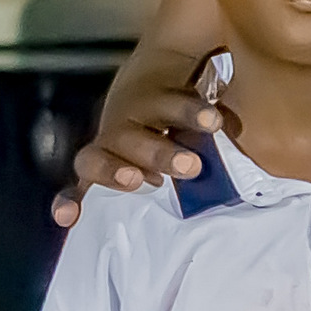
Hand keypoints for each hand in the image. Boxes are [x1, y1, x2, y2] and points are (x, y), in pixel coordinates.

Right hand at [52, 42, 221, 225]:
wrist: (144, 93)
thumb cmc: (180, 109)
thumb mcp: (199, 104)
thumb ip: (216, 112)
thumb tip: (245, 115)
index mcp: (156, 102)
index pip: (173, 103)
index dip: (192, 111)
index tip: (214, 121)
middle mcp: (127, 123)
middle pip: (137, 134)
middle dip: (161, 151)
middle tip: (191, 167)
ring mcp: (107, 146)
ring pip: (103, 154)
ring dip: (117, 170)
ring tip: (137, 182)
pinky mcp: (95, 169)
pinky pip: (78, 184)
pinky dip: (71, 200)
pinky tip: (66, 217)